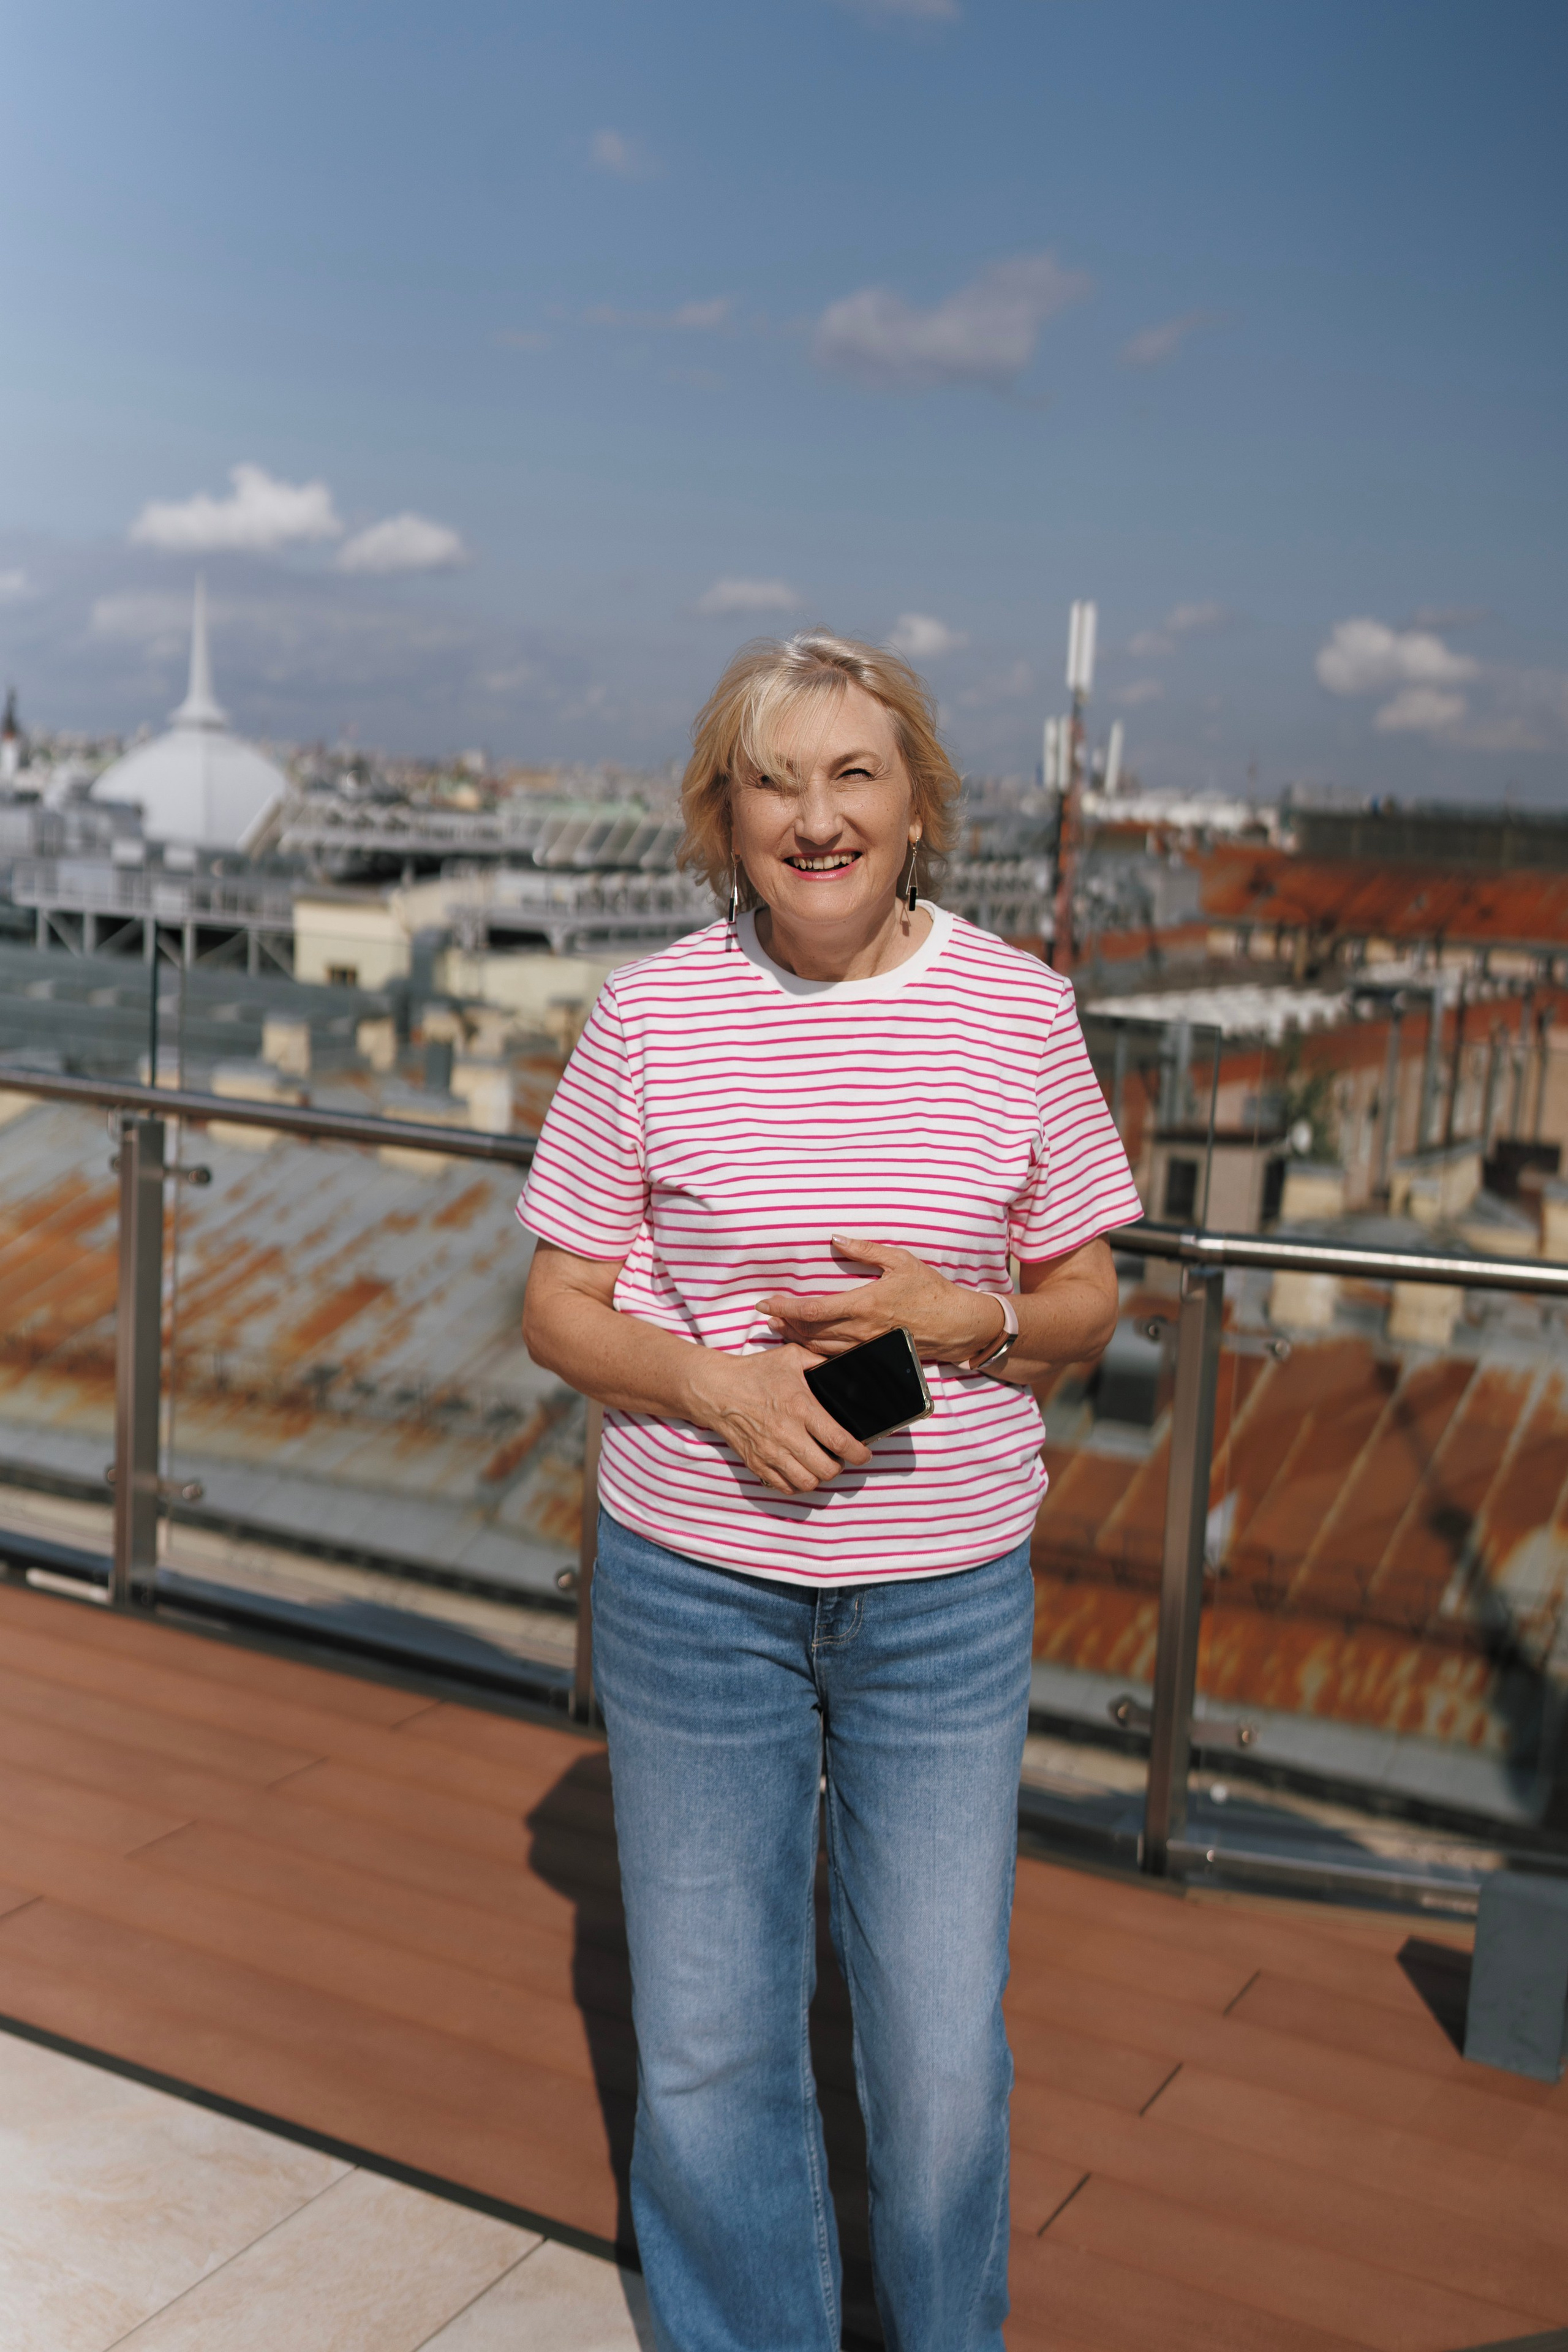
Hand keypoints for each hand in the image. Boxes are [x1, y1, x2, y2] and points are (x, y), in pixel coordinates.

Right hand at [687, 1341, 871, 1495]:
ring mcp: (771, 1452)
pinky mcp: (757, 1463)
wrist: (717, 1389)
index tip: (864, 1454)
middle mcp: (787, 1434)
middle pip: (827, 1469)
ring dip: (819, 1477)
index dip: (859, 1454)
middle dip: (840, 1466)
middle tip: (840, 1457)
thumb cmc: (756, 1372)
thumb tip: (844, 1369)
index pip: (839, 1441)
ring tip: (820, 1464)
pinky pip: (785, 1487)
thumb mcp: (791, 1357)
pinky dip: (797, 1483)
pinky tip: (800, 1470)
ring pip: (808, 1483)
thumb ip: (820, 1362)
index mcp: (801, 1408)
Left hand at [757, 1238, 1005, 1365]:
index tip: (767, 1302)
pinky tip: (806, 1340)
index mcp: (864, 1304)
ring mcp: (866, 1347)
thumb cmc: (930, 1289)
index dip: (786, 1308)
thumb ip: (866, 1249)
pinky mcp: (872, 1356)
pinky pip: (836, 1356)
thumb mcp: (901, 1261)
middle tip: (766, 1314)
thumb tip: (837, 1238)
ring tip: (779, 1326)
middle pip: (810, 1331)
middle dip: (784, 1323)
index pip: (814, 1309)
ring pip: (820, 1347)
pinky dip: (815, 1349)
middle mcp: (861, 1330)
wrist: (956, 1324)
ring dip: (796, 1337)